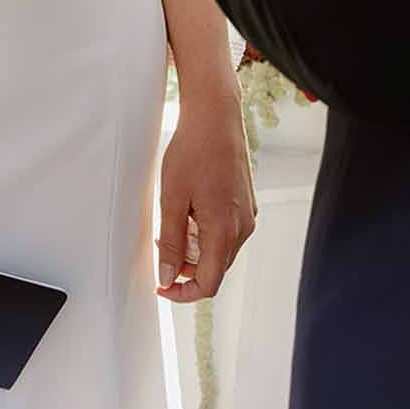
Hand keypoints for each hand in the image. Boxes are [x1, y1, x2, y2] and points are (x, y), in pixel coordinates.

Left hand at [157, 89, 255, 302]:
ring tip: (173, 224)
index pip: (208, 283)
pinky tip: (189, 213)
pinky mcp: (246, 204)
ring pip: (221, 251)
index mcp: (225, 231)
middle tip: (161, 249)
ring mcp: (248, 216)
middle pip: (215, 269)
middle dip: (187, 270)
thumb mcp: (172, 198)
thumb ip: (172, 242)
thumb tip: (168, 277)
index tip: (161, 287)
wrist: (216, 115)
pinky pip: (227, 233)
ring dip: (196, 251)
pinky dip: (206, 234)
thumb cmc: (193, 151)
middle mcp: (243, 228)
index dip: (183, 293)